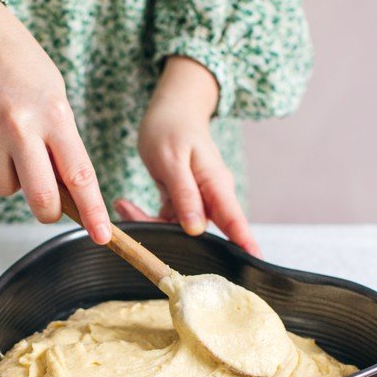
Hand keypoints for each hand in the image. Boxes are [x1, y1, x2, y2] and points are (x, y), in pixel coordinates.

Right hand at [0, 0, 110, 243]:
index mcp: (54, 115)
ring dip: (10, 181)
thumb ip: (61, 140)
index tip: (103, 236)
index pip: (79, 176)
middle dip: (47, 211)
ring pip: (5, 190)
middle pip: (41, 198)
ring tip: (7, 147)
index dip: (92, 212)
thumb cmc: (18, 63)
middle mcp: (21, 127)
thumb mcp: (53, 94)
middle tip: (48, 205)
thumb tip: (66, 190)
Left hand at [118, 56, 259, 255]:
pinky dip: (146, 216)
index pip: (234, 219)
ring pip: (178, 228)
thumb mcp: (172, 160)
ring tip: (123, 205)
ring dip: (148, 222)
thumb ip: (185, 195)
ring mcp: (198, 201)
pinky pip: (167, 220)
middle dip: (167, 235)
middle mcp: (212, 196)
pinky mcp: (184, 203)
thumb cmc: (171, 130)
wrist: (171, 112)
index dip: (244, 244)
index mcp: (216, 184)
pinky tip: (125, 205)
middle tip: (130, 216)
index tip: (254, 264)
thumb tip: (196, 229)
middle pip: (199, 231)